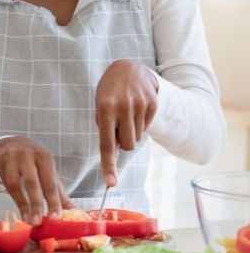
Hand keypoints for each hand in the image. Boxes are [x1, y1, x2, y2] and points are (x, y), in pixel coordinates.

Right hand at [0, 136, 73, 224]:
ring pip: (15, 183)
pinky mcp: (1, 162)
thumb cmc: (34, 163)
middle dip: (36, 204)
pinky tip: (20, 210)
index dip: (53, 201)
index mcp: (45, 157)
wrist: (12, 143)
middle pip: (33, 182)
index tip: (56, 218)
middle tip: (38, 222)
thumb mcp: (48, 173)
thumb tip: (76, 213)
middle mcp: (29, 155)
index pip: (50, 182)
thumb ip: (59, 193)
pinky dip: (14, 198)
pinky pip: (6, 183)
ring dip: (23, 204)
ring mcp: (13, 158)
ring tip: (28, 220)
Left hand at [95, 60, 158, 186]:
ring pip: (137, 139)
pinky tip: (135, 109)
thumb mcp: (99, 106)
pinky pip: (146, 128)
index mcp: (105, 108)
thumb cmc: (109, 92)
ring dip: (131, 132)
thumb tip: (113, 155)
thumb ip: (105, 129)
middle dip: (122, 142)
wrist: (128, 68)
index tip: (111, 183)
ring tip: (126, 115)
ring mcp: (140, 105)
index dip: (108, 165)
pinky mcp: (153, 104)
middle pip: (126, 145)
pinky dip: (140, 124)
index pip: (106, 143)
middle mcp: (123, 107)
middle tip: (118, 126)